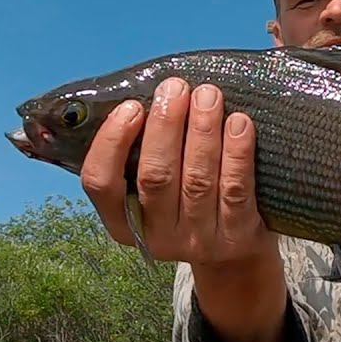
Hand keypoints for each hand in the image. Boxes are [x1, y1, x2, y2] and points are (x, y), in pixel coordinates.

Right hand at [79, 77, 277, 269]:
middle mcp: (158, 236)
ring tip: (208, 95)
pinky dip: (237, 153)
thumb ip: (142, 153)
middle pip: (156, 176)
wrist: (234, 254)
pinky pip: (236, 190)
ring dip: (202, 131)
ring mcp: (199, 240)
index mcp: (122, 223)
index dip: (112, 143)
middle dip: (165, 125)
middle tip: (175, 87)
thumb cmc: (186, 204)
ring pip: (197, 180)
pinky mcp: (237, 236)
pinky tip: (239, 123)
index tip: (131, 106)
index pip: (101, 183)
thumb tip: (148, 95)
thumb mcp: (153, 191)